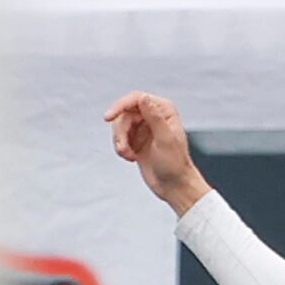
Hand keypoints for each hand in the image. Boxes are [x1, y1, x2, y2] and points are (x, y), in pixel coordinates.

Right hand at [104, 92, 209, 214]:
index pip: (136, 99)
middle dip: (120, 132)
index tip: (108, 117)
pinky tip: (131, 158)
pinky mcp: (136, 139)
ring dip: (120, 141)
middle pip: (124, 113)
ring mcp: (144, 127)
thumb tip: (143, 98)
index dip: (120, 106)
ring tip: (128, 155)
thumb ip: (154, 117)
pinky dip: (121, 148)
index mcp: (164, 110)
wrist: (174, 186)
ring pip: (120, 125)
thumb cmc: (175, 165)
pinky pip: (120, 137)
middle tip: (123, 149)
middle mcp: (153, 115)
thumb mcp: (165, 140)